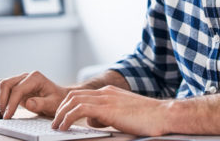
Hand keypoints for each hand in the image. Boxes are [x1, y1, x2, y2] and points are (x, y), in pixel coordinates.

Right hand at [0, 71, 69, 117]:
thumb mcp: (53, 104)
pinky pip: (3, 87)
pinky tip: (5, 106)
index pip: (18, 89)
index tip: (8, 115)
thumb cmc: (57, 100)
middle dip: (3, 100)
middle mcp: (26, 76)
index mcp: (35, 78)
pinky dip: (0, 96)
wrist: (59, 98)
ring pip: (2, 84)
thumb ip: (41, 104)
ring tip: (4, 111)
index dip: (11, 103)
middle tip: (5, 114)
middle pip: (6, 84)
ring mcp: (21, 80)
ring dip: (0, 98)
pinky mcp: (17, 85)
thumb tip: (28, 103)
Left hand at [51, 85, 170, 135]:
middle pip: (74, 95)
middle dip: (61, 108)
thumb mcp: (123, 115)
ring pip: (73, 100)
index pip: (82, 94)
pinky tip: (64, 127)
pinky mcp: (107, 108)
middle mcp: (105, 92)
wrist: (163, 115)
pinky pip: (79, 109)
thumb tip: (93, 121)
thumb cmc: (148, 118)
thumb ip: (107, 115)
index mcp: (109, 92)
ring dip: (61, 114)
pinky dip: (67, 118)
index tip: (62, 116)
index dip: (69, 105)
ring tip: (57, 126)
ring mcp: (106, 98)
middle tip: (56, 122)